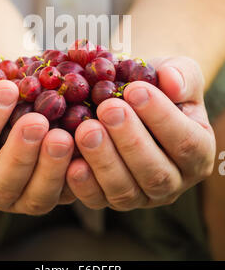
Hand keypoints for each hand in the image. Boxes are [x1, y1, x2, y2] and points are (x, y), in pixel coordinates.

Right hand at [0, 58, 74, 214]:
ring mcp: (23, 195)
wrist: (16, 89)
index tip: (7, 89)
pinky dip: (80, 176)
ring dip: (51, 169)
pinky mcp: (55, 193)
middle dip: (20, 154)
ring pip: (36, 198)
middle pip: (1, 184)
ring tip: (63, 137)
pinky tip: (87, 151)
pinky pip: (68, 193)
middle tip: (38, 122)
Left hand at [66, 57, 215, 209]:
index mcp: (198, 151)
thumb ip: (181, 75)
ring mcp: (141, 195)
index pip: (187, 142)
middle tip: (108, 108)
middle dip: (130, 140)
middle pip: (156, 173)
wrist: (129, 95)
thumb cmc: (157, 83)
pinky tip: (71, 162)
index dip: (161, 117)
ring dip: (104, 160)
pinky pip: (97, 199)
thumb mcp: (176, 71)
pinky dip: (83, 184)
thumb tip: (173, 83)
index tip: (134, 89)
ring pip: (126, 190)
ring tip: (85, 129)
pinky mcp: (110, 198)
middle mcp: (174, 180)